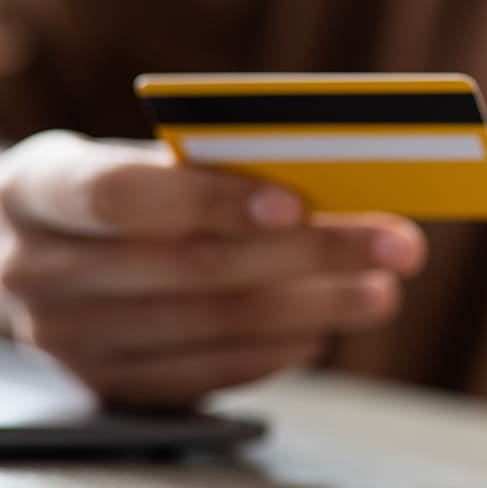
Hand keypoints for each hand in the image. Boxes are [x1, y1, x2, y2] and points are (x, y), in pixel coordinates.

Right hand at [0, 131, 425, 406]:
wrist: (31, 254)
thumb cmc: (113, 189)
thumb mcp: (131, 157)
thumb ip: (207, 164)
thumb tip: (332, 177)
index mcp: (40, 190)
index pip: (125, 196)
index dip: (213, 200)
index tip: (299, 202)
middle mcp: (37, 269)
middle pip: (193, 266)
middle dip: (311, 254)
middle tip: (396, 245)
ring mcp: (67, 338)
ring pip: (211, 324)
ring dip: (313, 307)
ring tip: (380, 291)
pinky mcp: (105, 384)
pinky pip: (204, 374)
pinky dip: (273, 350)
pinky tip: (322, 329)